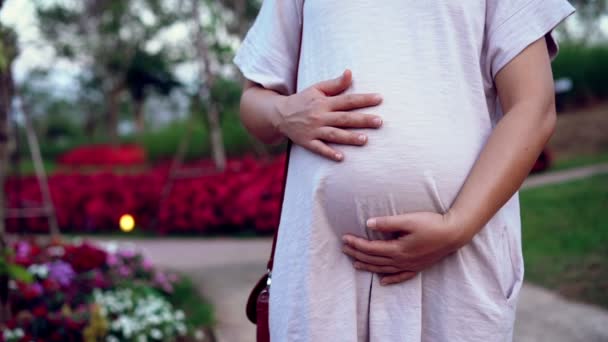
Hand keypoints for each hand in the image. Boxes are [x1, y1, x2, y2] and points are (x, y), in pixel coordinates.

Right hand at [275, 69, 383, 161]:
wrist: (279, 114)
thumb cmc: (303, 100)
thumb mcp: (317, 89)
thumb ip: (335, 84)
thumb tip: (350, 73)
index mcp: (324, 102)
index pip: (347, 100)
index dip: (364, 99)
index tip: (379, 99)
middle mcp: (320, 116)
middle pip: (344, 118)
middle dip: (362, 120)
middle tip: (379, 122)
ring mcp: (313, 130)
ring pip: (334, 134)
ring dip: (349, 137)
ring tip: (365, 140)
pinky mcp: (307, 142)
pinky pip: (319, 148)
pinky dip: (329, 153)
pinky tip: (341, 158)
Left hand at [341, 211, 466, 284]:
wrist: (455, 233)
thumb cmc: (432, 224)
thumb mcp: (408, 220)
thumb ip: (388, 223)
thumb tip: (368, 223)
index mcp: (398, 249)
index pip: (371, 248)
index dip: (356, 244)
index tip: (345, 238)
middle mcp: (402, 260)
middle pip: (374, 259)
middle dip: (357, 254)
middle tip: (344, 249)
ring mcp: (410, 266)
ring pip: (384, 269)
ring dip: (368, 266)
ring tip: (355, 263)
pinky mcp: (418, 267)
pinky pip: (401, 277)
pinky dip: (390, 280)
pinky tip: (382, 282)